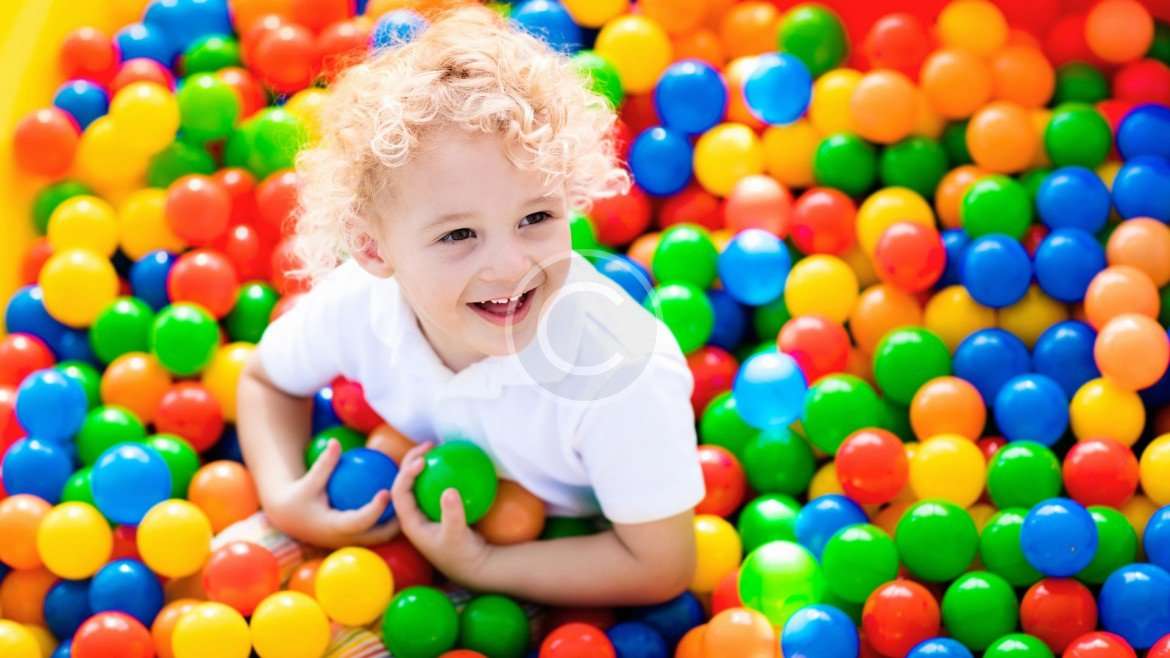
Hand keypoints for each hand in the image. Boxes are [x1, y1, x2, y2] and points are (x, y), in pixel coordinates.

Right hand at [264, 439, 399, 547]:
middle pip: (380, 535)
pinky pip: (377, 531)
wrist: (289, 518)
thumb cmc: (298, 498)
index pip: (359, 521)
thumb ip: (324, 465)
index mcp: (335, 527)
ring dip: (398, 521)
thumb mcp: (308, 482)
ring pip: (382, 536)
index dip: (374, 509)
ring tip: (413, 499)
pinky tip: (401, 499)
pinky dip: (389, 519)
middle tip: (410, 496)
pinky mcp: (355, 539)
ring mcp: (352, 542)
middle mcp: (346, 539)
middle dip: (398, 520)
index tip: (386, 492)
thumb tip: (336, 442)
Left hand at [391, 442, 492, 586]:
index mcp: (410, 522)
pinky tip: (452, 462)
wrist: (473, 567)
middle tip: (429, 445)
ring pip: (418, 483)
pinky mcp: (437, 510)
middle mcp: (413, 515)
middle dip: (412, 461)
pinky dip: (439, 473)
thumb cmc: (462, 554)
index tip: (424, 460)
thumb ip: (453, 515)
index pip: (399, 492)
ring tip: (436, 448)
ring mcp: (425, 512)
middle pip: (404, 482)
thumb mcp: (457, 535)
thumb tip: (450, 490)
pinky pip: (433, 486)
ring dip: (424, 464)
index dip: (406, 473)